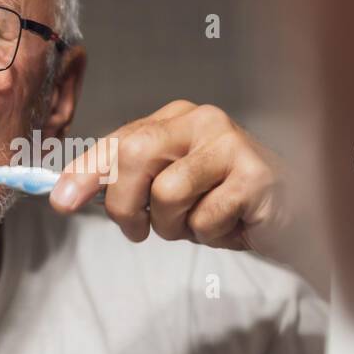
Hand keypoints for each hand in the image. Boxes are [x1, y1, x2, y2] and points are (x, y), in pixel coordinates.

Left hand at [49, 100, 293, 258]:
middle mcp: (203, 120)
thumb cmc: (224, 202)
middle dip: (125, 203)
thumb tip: (66, 193)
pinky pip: (206, 218)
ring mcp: (232, 144)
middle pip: (135, 154)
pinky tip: (232, 225)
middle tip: (139, 230)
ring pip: (168, 193)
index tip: (61, 201)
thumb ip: (128, 183)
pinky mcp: (256, 175)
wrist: (292, 216)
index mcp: (177, 118)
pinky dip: (210, 235)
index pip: (119, 139)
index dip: (86, 171)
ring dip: (175, 227)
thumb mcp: (169, 189)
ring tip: (200, 223)